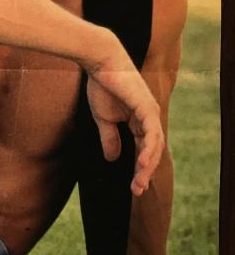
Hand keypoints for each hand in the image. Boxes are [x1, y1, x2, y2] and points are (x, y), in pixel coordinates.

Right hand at [85, 48, 164, 196]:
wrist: (100, 62)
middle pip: (151, 151)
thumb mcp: (103, 118)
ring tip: (139, 184)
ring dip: (146, 166)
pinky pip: (151, 134)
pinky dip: (148, 150)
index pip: (142, 149)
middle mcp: (149, 117)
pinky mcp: (147, 108)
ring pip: (154, 146)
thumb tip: (112, 159)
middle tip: (137, 192)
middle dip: (144, 173)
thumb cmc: (101, 85)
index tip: (133, 187)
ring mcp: (150, 112)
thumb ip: (110, 138)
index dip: (139, 168)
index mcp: (138, 120)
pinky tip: (142, 164)